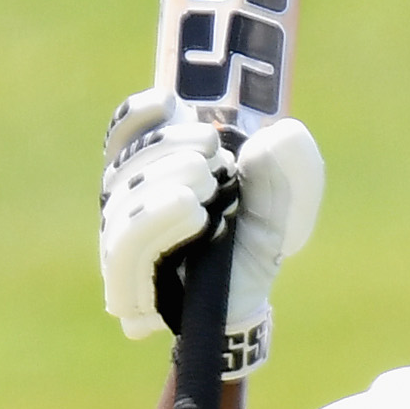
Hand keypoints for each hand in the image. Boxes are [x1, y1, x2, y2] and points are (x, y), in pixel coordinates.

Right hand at [98, 95, 325, 356]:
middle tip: (214, 153)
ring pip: (121, 204)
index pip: (124, 135)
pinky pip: (124, 251)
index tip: (171, 102)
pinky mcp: (124, 288)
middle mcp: (126, 206)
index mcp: (150, 174)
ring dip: (162, 181)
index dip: (138, 115)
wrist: (246, 306)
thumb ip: (289, 168)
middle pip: (124, 164)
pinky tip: (191, 210)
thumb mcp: (280, 204)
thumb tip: (281, 136)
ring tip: (207, 180)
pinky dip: (154, 222)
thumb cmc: (250, 247)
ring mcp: (121, 246)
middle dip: (166, 147)